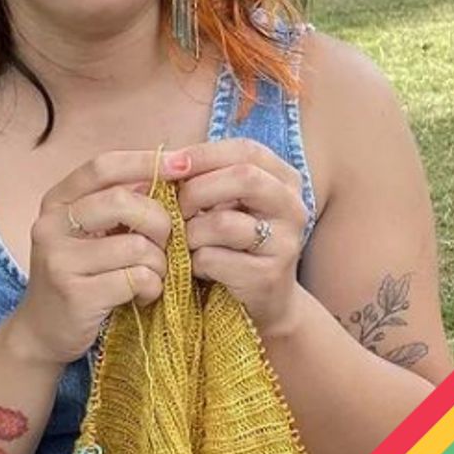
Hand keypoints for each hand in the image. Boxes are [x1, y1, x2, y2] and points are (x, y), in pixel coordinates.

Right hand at [8, 150, 174, 365]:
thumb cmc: (80, 277)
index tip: (184, 164)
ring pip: (137, 246)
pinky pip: (137, 279)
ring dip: (159, 264)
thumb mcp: (90, 235)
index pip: (103, 167)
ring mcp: (60, 260)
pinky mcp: (76, 294)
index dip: (146, 162)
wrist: (41, 333)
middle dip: (160, 222)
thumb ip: (119, 207)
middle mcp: (51, 225)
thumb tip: (170, 173)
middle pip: (124, 201)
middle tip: (165, 245)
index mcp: (57, 202)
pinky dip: (151, 288)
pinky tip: (141, 296)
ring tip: (150, 277)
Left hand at [174, 139, 306, 338]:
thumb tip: (160, 164)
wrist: (265, 302)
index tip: (170, 165)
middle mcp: (293, 207)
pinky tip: (201, 269)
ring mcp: (286, 243)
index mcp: (284, 180)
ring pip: (222, 223)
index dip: (204, 154)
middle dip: (197, 190)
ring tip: (188, 244)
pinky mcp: (268, 276)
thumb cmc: (237, 245)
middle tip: (177, 208)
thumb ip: (206, 179)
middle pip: (243, 177)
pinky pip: (214, 258)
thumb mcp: (229, 204)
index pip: (246, 150)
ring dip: (190, 233)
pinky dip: (195, 263)